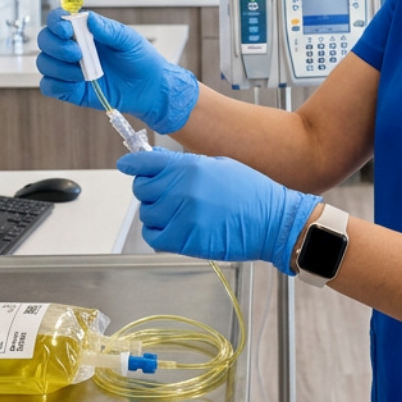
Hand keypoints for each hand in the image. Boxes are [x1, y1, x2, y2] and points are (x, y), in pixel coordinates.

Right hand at [36, 9, 197, 133]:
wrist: (150, 89)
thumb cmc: (141, 60)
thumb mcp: (129, 40)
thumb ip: (108, 29)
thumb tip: (89, 18)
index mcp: (85, 31)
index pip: (58, 20)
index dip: (55, 21)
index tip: (66, 29)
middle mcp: (73, 48)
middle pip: (45, 40)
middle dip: (56, 46)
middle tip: (77, 53)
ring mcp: (69, 69)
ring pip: (44, 63)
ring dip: (58, 67)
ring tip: (83, 73)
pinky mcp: (70, 90)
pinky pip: (49, 87)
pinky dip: (56, 85)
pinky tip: (76, 84)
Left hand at [119, 149, 321, 274]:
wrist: (274, 221)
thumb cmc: (253, 194)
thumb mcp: (220, 166)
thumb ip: (186, 166)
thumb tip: (160, 166)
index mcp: (190, 166)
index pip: (145, 163)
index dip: (132, 165)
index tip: (127, 167)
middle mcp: (182, 187)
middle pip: (142, 190)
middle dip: (150, 193)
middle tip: (167, 198)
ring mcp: (182, 214)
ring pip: (146, 214)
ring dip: (157, 216)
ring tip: (179, 216)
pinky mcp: (185, 239)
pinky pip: (153, 236)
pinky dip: (158, 234)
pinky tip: (174, 231)